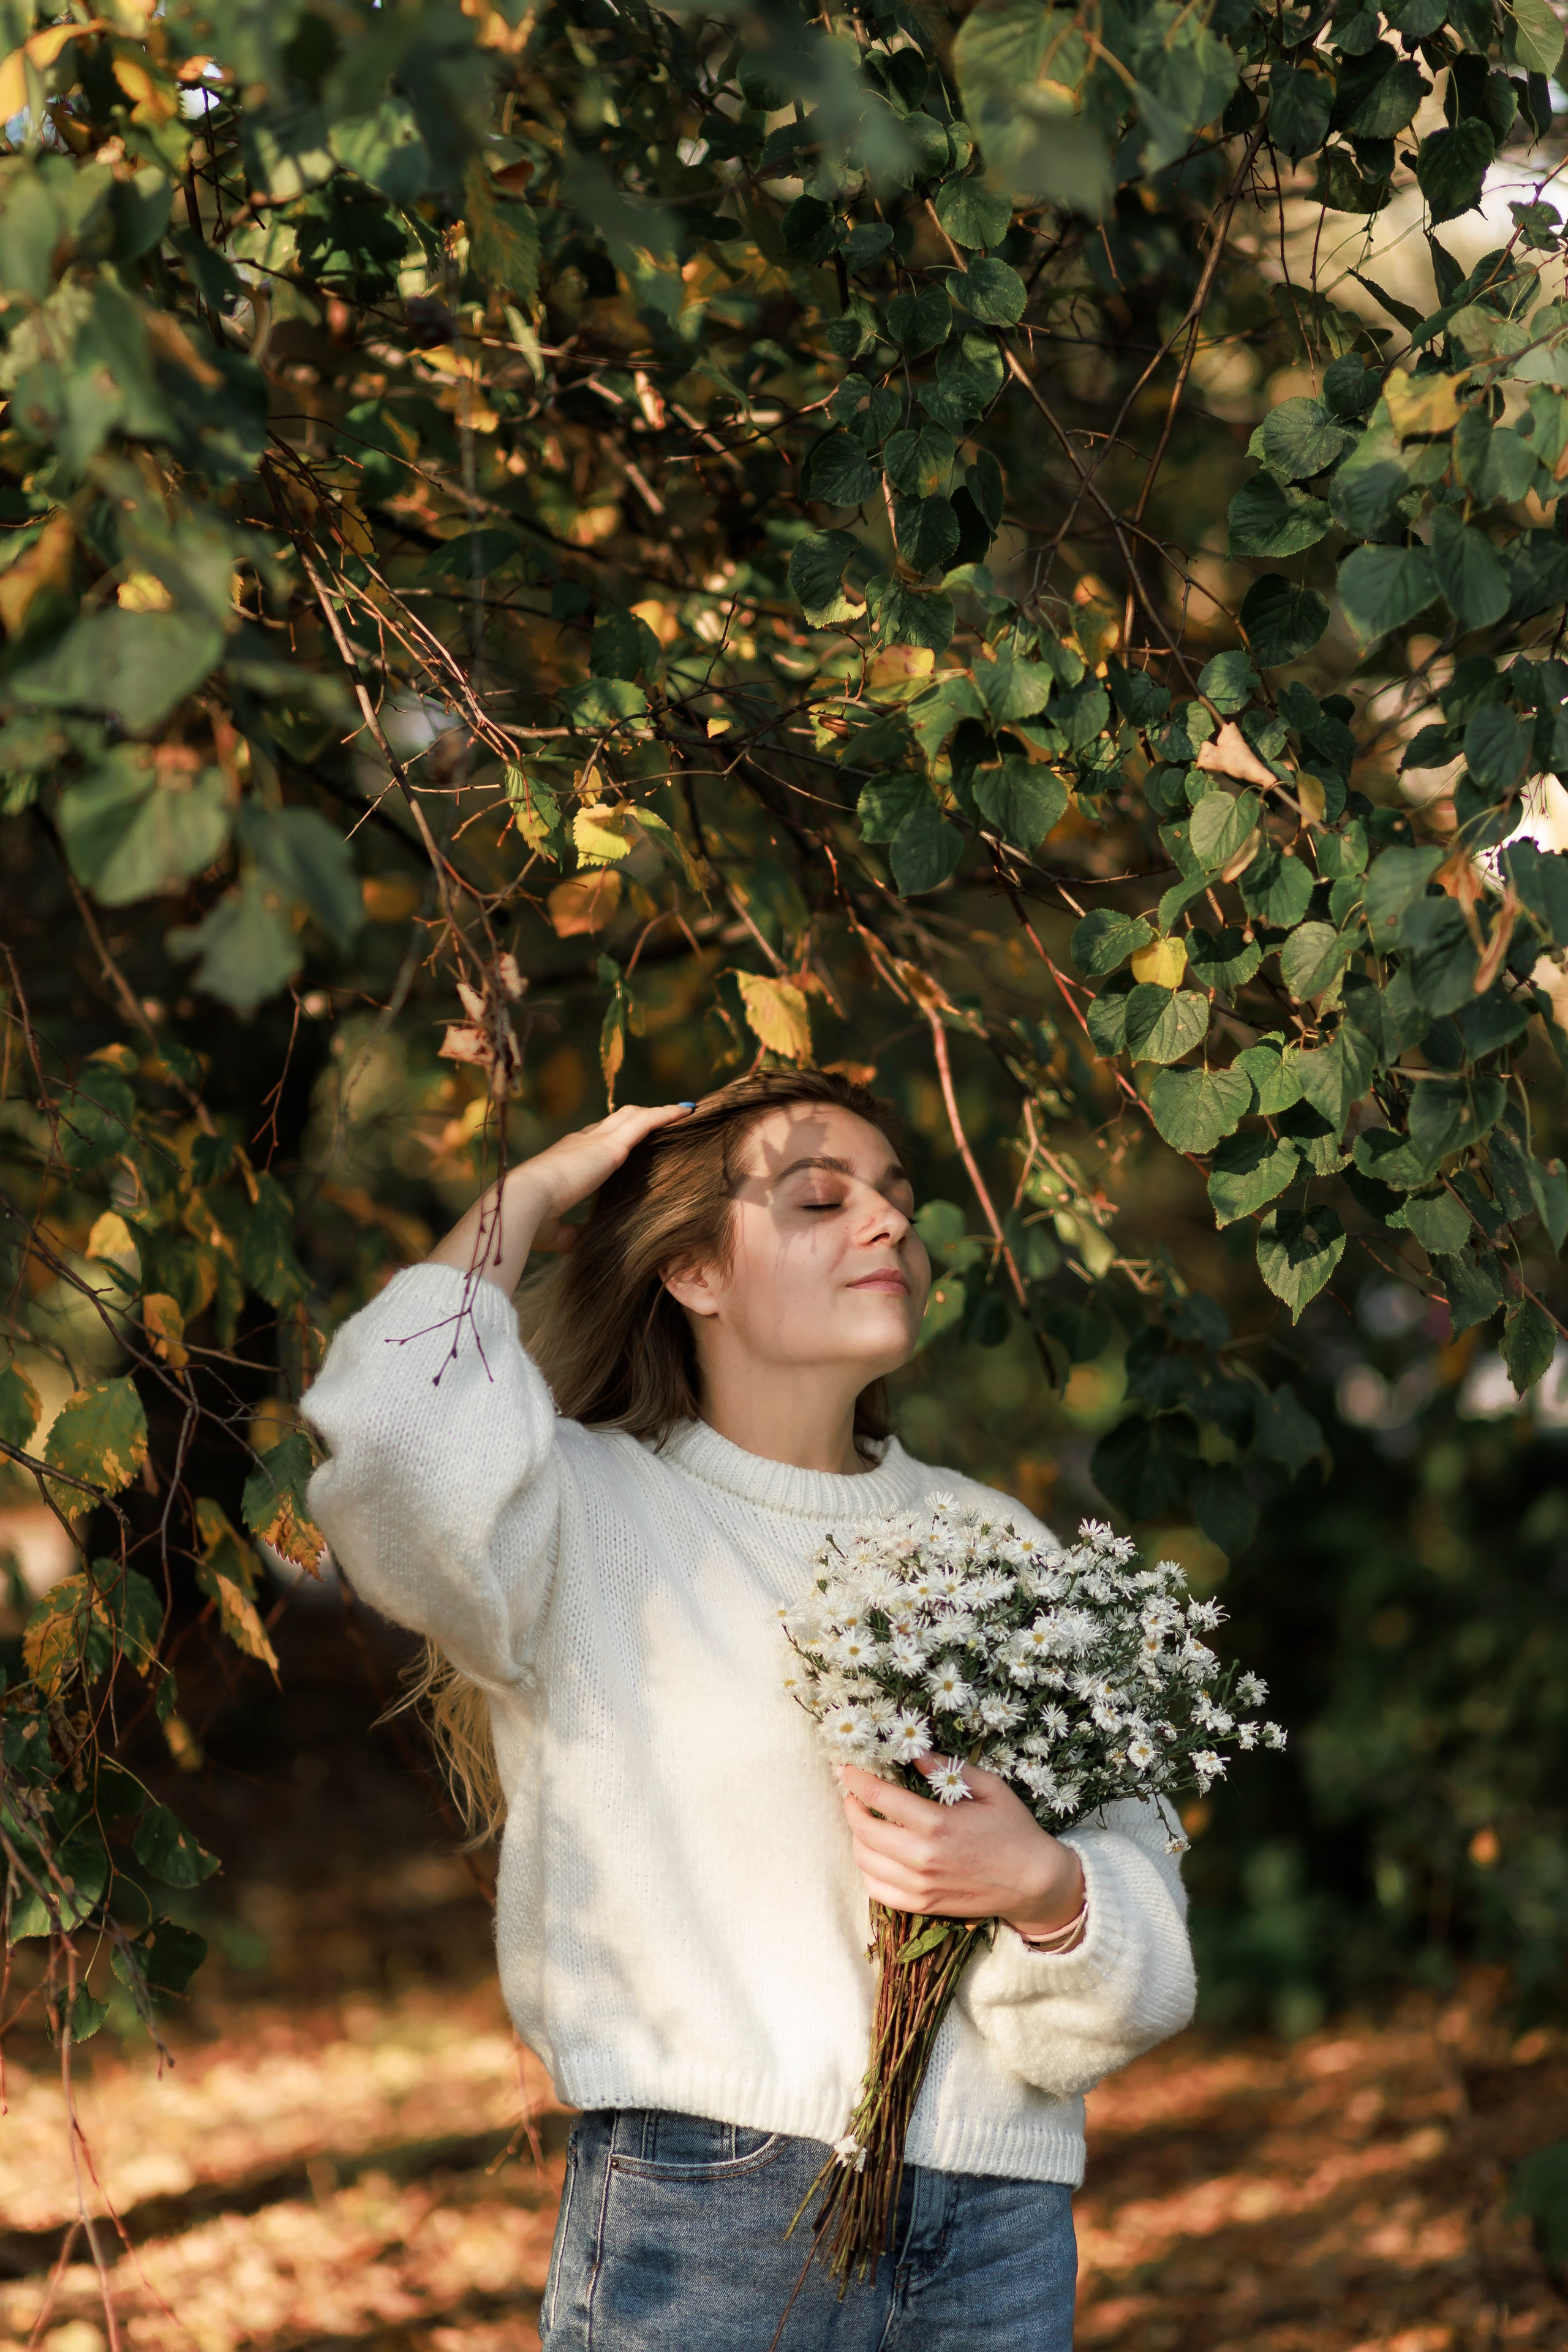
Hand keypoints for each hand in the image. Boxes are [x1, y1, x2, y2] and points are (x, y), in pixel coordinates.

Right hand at [425, 1101, 692, 1292]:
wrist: (525, 1202)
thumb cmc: (532, 1220)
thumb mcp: (556, 1230)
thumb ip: (571, 1231)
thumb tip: (582, 1240)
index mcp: (565, 1160)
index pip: (592, 1141)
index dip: (611, 1138)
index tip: (628, 1141)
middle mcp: (581, 1142)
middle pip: (615, 1121)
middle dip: (637, 1118)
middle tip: (662, 1119)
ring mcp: (596, 1140)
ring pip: (632, 1116)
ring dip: (656, 1113)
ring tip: (682, 1111)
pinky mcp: (612, 1145)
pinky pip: (646, 1122)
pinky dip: (666, 1114)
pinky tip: (686, 1111)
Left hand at [837, 1756, 1084, 1938]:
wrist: (1034, 1883)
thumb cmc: (1014, 1830)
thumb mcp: (989, 1788)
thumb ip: (948, 1768)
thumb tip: (914, 1751)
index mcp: (937, 1824)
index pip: (880, 1798)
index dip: (856, 1780)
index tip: (846, 1769)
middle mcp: (922, 1858)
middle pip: (863, 1830)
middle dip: (851, 1806)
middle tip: (853, 1793)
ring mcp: (921, 1886)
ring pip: (865, 1861)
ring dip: (857, 1837)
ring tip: (865, 1820)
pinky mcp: (923, 1905)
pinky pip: (877, 1890)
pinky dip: (867, 1870)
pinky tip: (876, 1853)